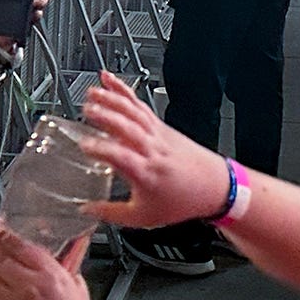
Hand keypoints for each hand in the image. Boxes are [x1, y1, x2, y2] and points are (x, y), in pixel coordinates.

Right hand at [73, 71, 232, 228]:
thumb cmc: (183, 200)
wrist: (214, 186)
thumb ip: (112, 213)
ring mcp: (157, 133)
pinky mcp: (160, 125)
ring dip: (113, 98)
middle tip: (87, 109)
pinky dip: (125, 90)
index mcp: (146, 173)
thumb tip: (87, 211)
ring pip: (134, 111)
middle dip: (108, 115)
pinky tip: (111, 81)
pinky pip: (140, 104)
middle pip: (129, 127)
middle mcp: (152, 149)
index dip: (102, 149)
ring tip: (93, 91)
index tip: (84, 145)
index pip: (122, 157)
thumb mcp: (143, 217)